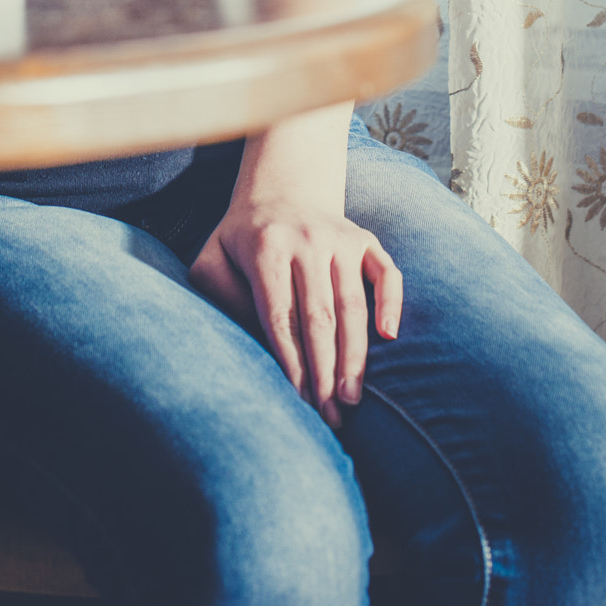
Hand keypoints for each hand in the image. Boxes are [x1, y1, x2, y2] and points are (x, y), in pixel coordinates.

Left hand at [188, 197, 401, 430]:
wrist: (282, 188)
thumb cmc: (242, 238)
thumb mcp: (213, 258)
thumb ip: (221, 295)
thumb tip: (255, 339)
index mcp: (266, 248)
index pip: (281, 318)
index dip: (291, 364)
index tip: (298, 403)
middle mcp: (307, 240)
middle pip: (320, 318)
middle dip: (325, 372)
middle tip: (330, 416)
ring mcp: (340, 238)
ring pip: (353, 305)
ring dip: (354, 355)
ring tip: (351, 398)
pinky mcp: (364, 239)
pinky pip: (387, 273)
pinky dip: (392, 303)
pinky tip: (390, 336)